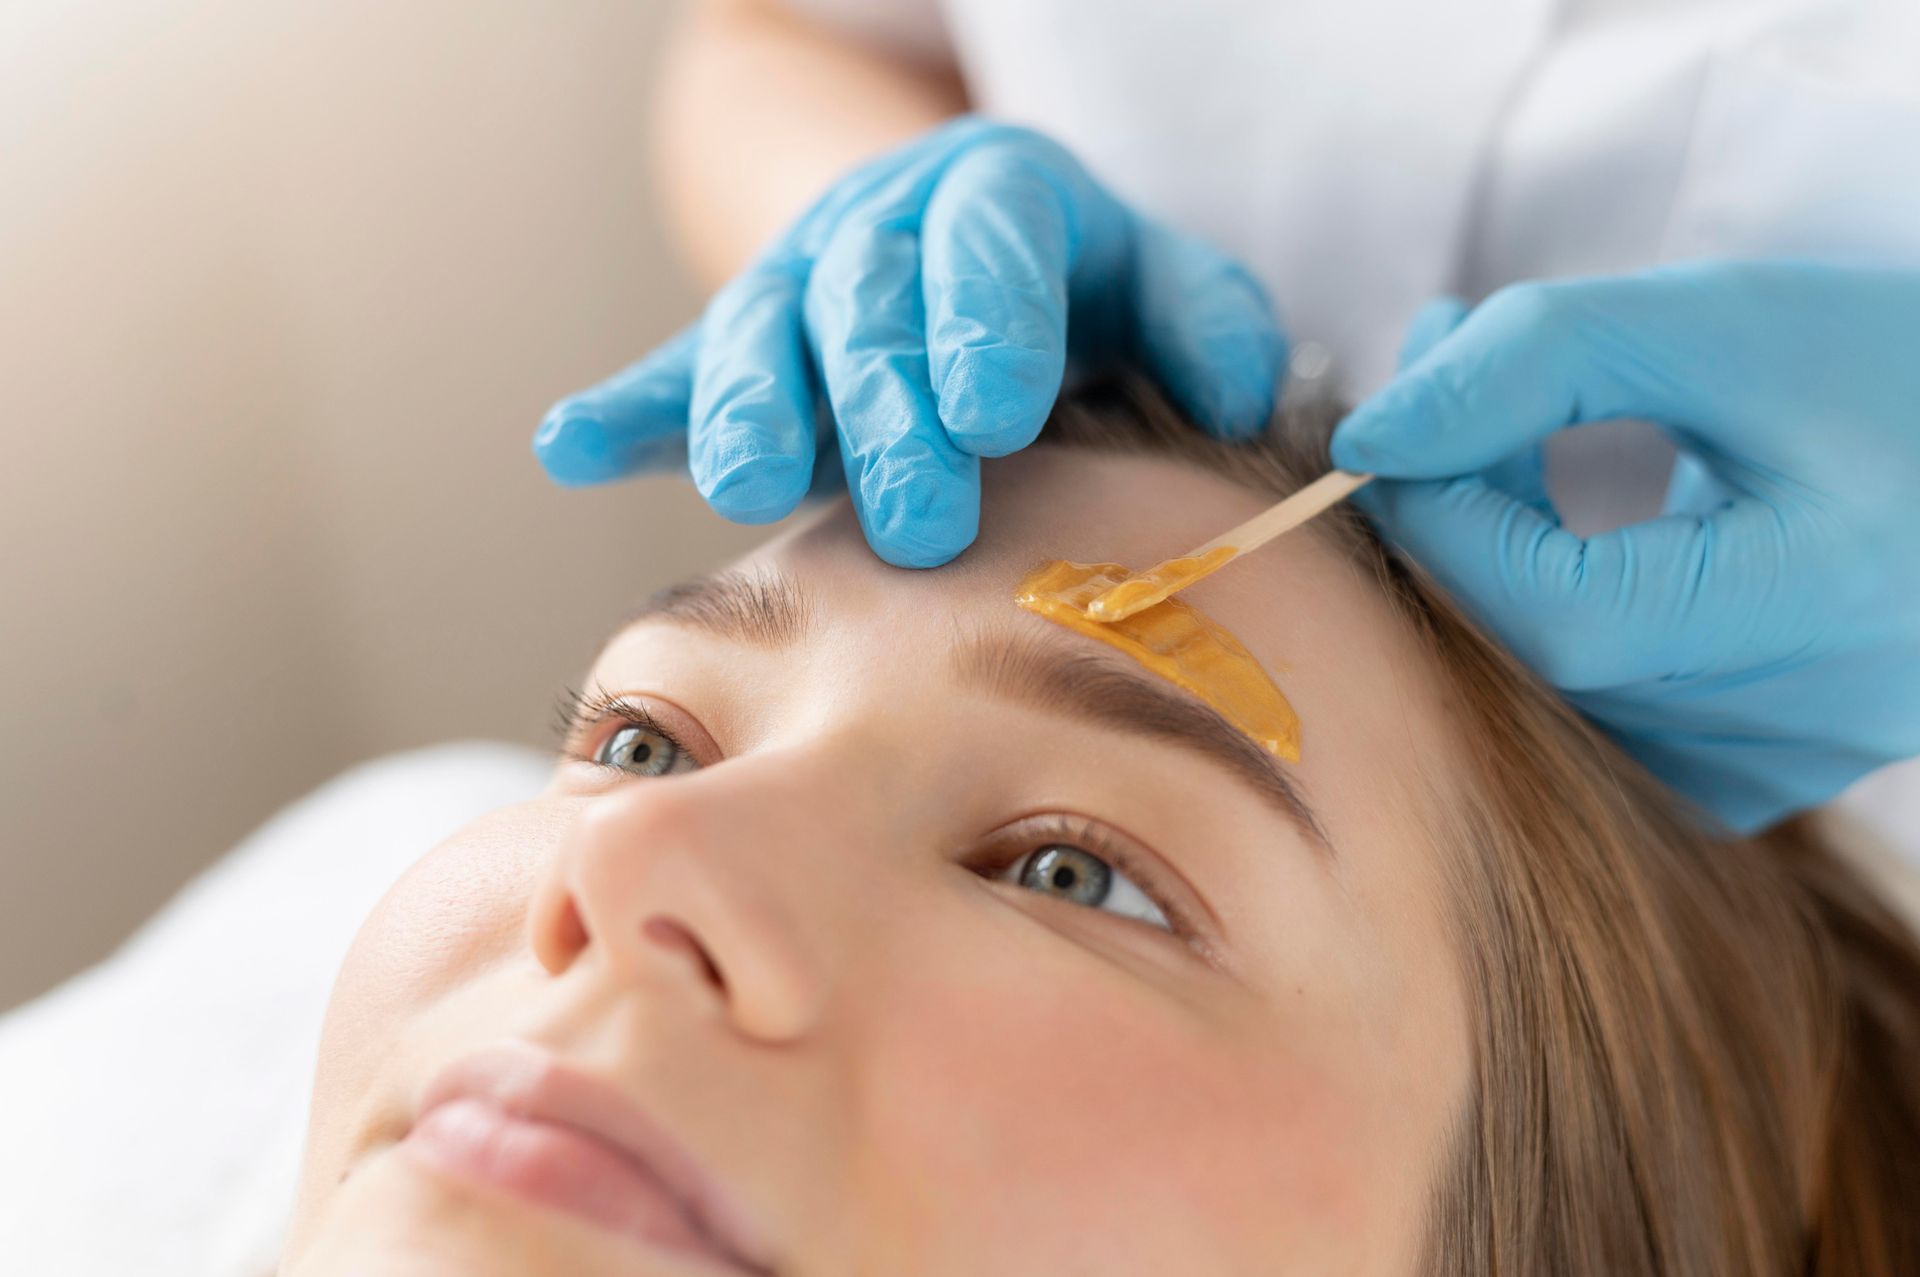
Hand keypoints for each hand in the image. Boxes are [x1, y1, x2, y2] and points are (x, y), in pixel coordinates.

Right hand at [533, 116, 1285, 565]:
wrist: (956, 256)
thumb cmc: (1075, 293)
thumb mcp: (1153, 282)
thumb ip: (1204, 319)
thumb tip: (1241, 390)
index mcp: (994, 203)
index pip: (986, 245)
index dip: (984, 319)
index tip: (995, 411)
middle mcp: (880, 235)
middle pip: (870, 309)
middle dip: (887, 411)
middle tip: (920, 520)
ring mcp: (793, 292)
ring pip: (761, 337)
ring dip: (751, 412)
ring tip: (751, 490)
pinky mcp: (730, 351)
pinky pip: (668, 375)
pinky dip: (624, 413)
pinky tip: (569, 449)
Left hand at [1330, 261, 1919, 831]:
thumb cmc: (1889, 365)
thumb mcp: (1718, 322)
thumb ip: (1536, 359)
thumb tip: (1367, 443)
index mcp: (1837, 602)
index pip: (1565, 614)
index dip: (1450, 529)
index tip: (1390, 437)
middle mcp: (1818, 719)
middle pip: (1546, 663)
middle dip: (1454, 535)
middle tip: (1433, 416)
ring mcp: (1786, 767)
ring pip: (1555, 694)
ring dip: (1491, 567)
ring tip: (1512, 442)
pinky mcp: (1760, 778)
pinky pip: (1597, 714)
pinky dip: (1549, 615)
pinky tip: (1572, 522)